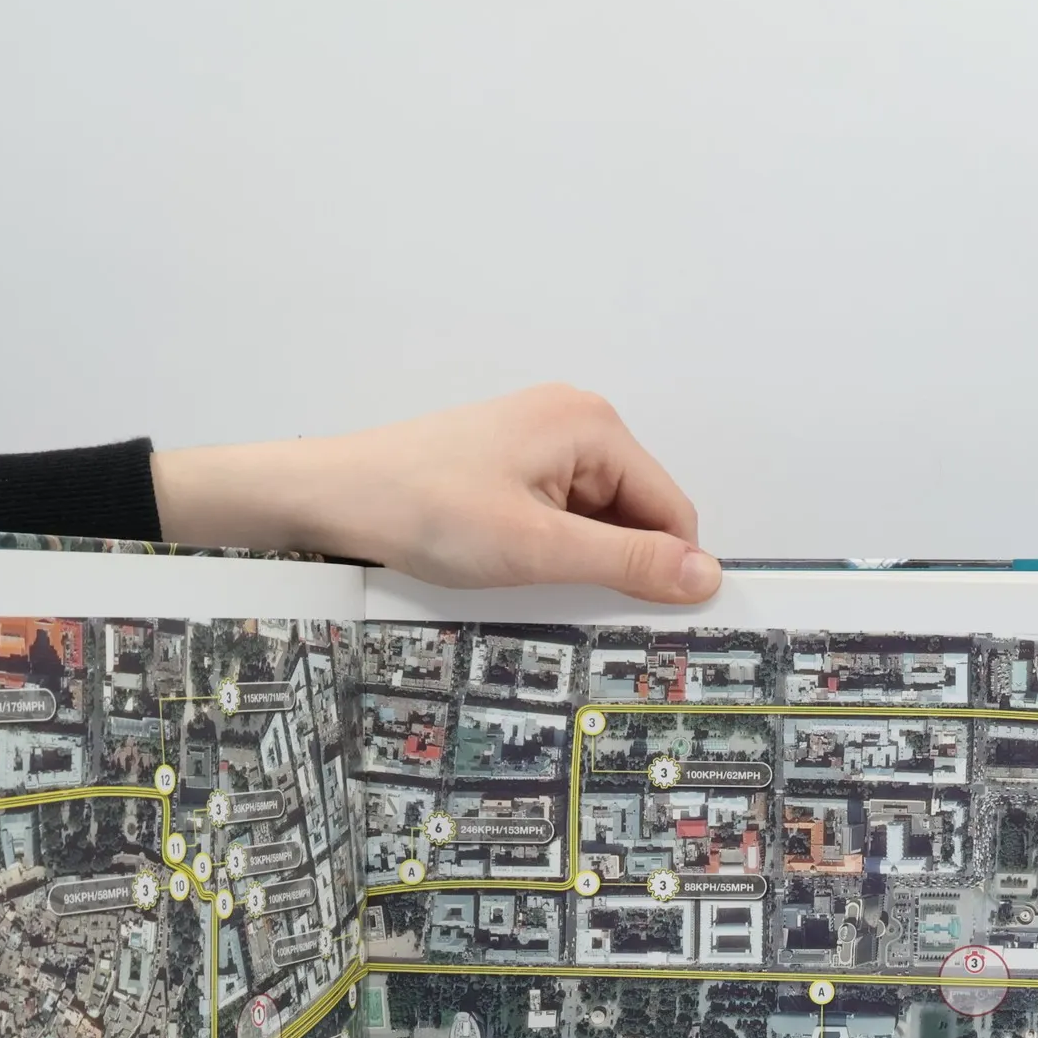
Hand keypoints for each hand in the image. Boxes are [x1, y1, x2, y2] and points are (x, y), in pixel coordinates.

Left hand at [151, 385, 720, 602]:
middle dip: (611, 563)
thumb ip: (629, 564)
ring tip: (519, 571)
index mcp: (593, 426)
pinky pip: (562, 517)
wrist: (331, 498)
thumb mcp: (539, 549)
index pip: (673, 511)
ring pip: (599, 522)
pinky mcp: (515, 464)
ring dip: (574, 560)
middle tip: (558, 590)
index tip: (637, 616)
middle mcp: (576, 422)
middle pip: (638, 516)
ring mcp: (543, 441)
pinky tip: (506, 562)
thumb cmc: (422, 509)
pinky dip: (547, 549)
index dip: (661, 570)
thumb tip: (706, 576)